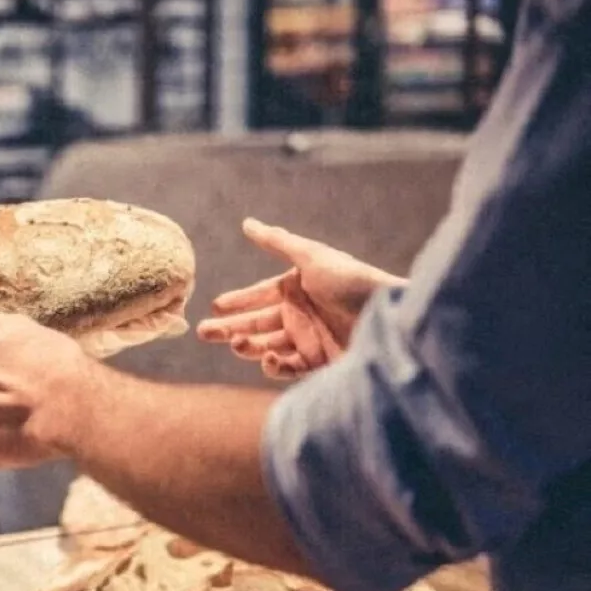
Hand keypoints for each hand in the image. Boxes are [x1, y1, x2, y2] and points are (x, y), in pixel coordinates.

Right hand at [196, 218, 405, 380]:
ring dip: (246, 346)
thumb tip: (247, 223)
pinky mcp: (316, 362)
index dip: (236, 302)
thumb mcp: (312, 256)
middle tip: (203, 332)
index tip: (215, 306)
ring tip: (234, 343)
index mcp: (296, 288)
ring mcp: (306, 339)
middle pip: (255, 323)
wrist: (387, 316)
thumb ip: (278, 241)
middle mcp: (298, 314)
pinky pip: (286, 366)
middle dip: (228, 328)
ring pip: (265, 346)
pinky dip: (272, 364)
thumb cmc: (352, 281)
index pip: (258, 296)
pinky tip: (267, 356)